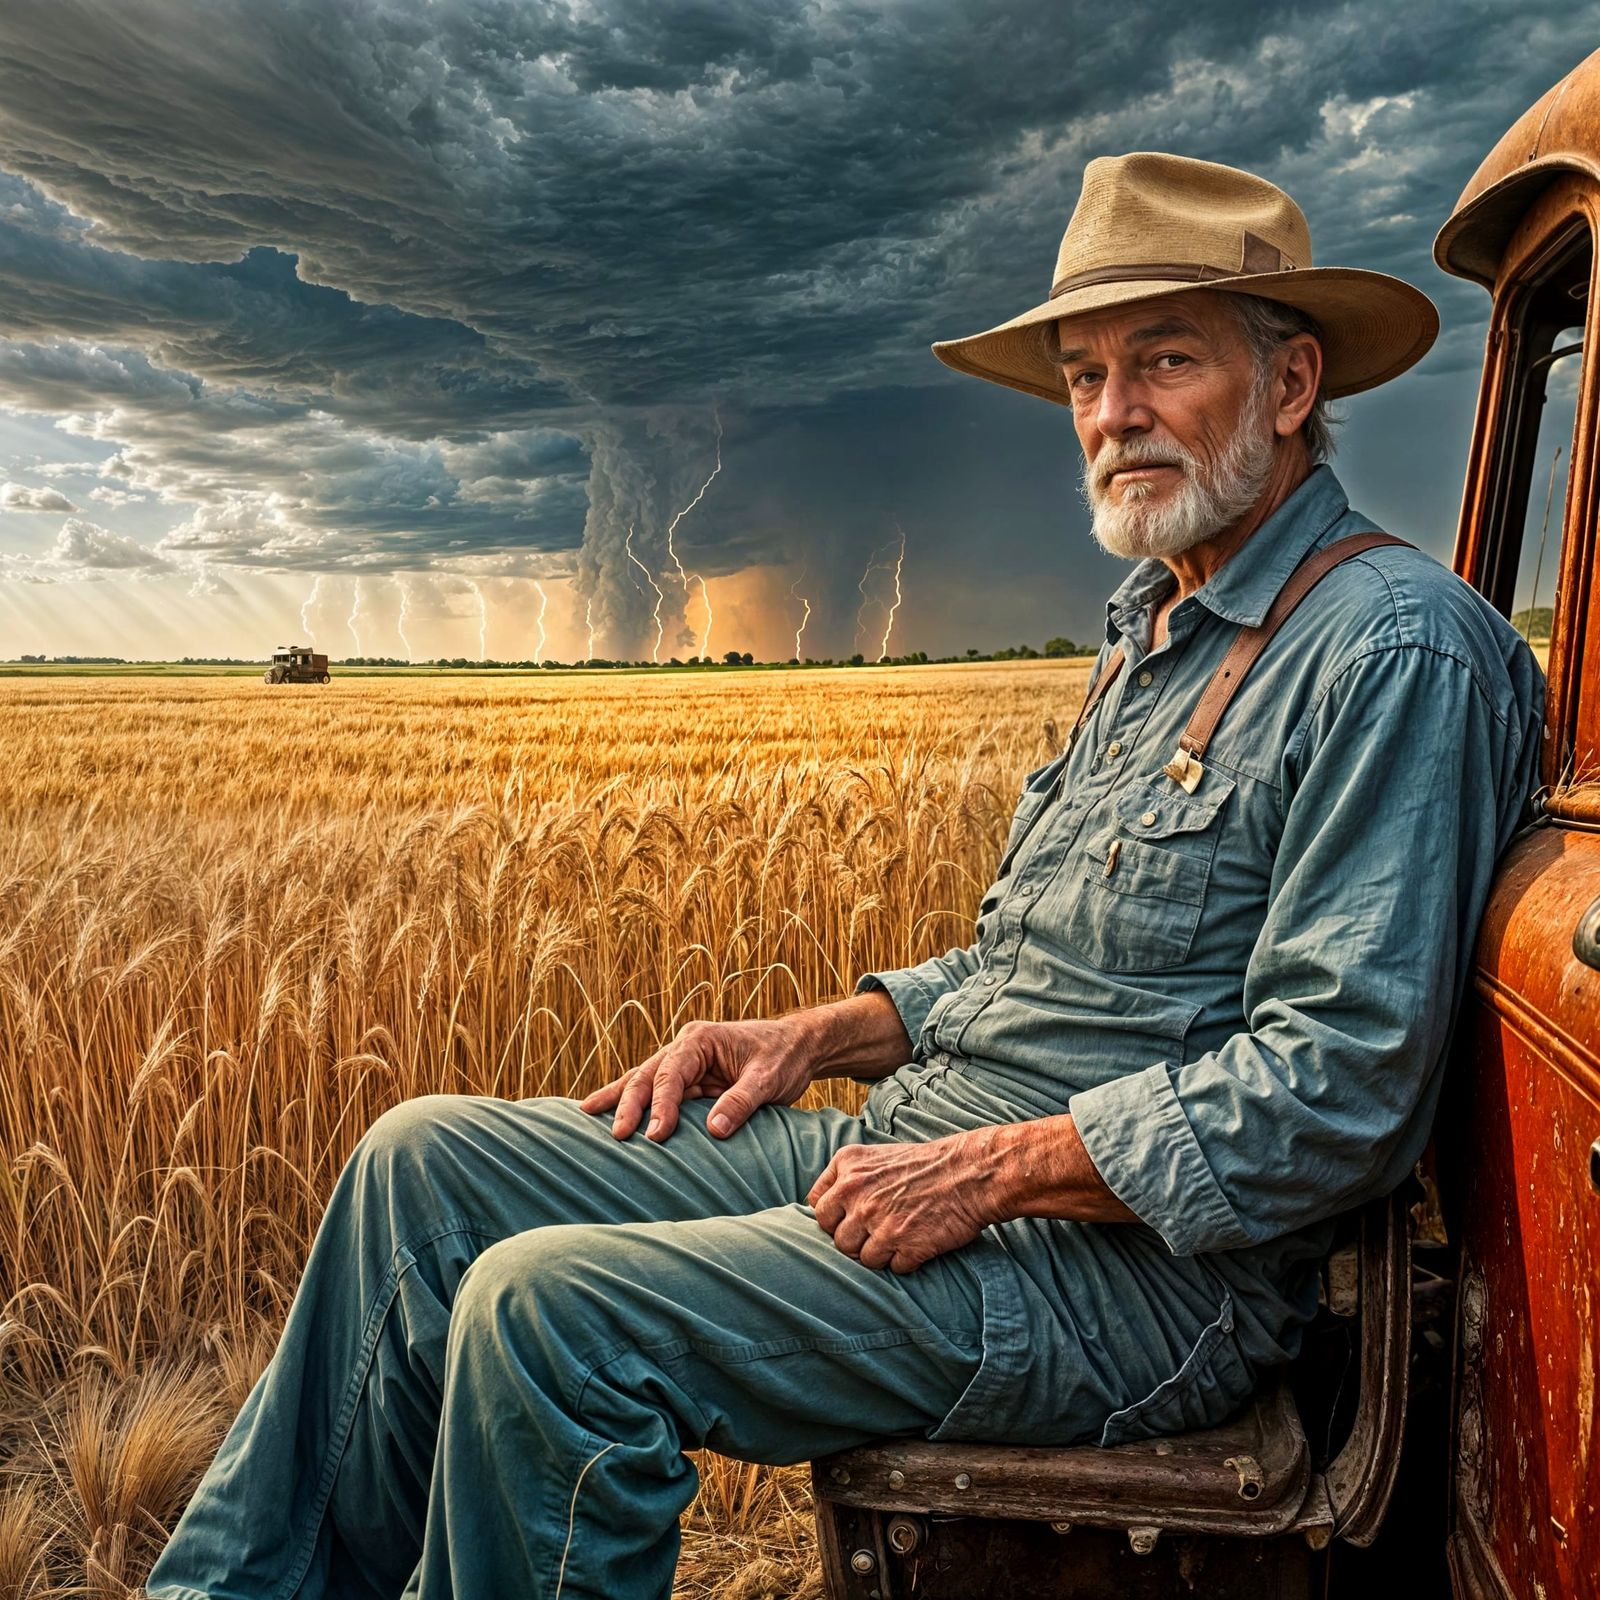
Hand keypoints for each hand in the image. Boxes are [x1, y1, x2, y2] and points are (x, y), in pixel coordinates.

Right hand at [579, 1016, 816, 1141]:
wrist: (798, 1047)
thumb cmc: (784, 1057)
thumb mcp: (768, 1079)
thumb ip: (741, 1101)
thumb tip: (714, 1129)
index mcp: (701, 1039)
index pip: (672, 1074)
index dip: (661, 1105)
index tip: (657, 1135)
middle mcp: (686, 1047)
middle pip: (648, 1075)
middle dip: (628, 1104)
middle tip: (616, 1136)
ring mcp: (685, 1062)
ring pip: (644, 1081)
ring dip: (618, 1099)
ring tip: (585, 1114)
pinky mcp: (690, 1079)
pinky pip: (658, 1091)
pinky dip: (635, 1102)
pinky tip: (610, 1113)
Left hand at [806, 1129, 1000, 1273]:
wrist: (970, 1173)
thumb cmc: (925, 1165)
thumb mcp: (876, 1156)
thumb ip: (847, 1179)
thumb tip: (825, 1209)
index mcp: (848, 1167)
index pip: (819, 1208)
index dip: (835, 1218)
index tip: (851, 1219)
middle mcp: (858, 1193)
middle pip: (837, 1239)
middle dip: (855, 1241)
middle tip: (878, 1233)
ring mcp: (880, 1221)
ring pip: (861, 1258)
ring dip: (879, 1254)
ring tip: (899, 1238)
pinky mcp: (904, 1244)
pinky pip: (892, 1268)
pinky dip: (904, 1261)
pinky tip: (917, 1243)